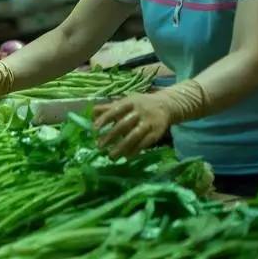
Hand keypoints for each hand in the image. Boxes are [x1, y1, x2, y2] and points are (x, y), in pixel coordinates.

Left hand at [92, 79, 207, 157]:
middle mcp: (139, 112)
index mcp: (130, 102)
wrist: (166, 105)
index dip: (105, 119)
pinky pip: (145, 143)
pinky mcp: (156, 132)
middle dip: (110, 136)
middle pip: (123, 125)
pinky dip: (135, 150)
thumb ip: (109, 107)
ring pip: (134, 136)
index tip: (94, 129)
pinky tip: (126, 157)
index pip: (115, 110)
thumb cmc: (140, 104)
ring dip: (122, 147)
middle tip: (99, 146)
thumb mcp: (126, 101)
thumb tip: (91, 113)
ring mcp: (149, 122)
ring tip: (111, 156)